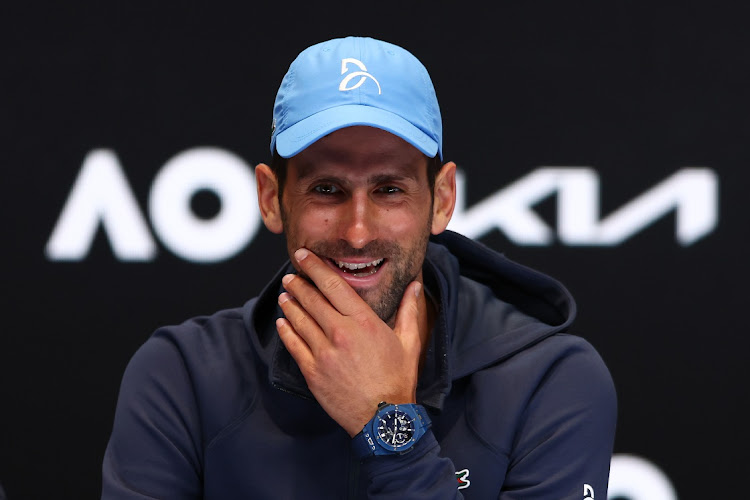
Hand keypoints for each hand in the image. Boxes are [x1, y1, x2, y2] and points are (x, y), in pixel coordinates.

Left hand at [276, 248, 423, 436]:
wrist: (384, 418)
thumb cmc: (398, 380)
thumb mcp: (409, 342)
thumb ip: (408, 310)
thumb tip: (415, 286)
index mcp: (364, 321)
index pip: (333, 285)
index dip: (315, 267)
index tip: (303, 256)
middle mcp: (341, 332)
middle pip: (312, 299)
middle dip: (298, 283)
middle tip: (290, 274)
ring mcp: (324, 353)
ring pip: (299, 320)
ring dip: (290, 304)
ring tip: (285, 294)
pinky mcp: (313, 372)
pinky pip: (294, 345)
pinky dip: (286, 331)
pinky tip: (283, 322)